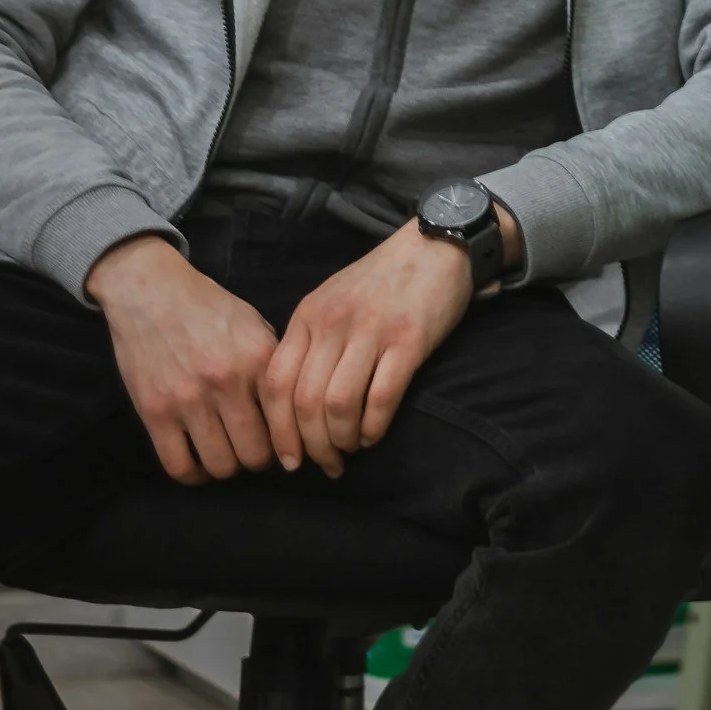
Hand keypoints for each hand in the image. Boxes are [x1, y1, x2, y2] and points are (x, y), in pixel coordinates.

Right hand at [88, 235, 280, 485]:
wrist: (149, 289)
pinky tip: (198, 464)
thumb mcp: (254, 324)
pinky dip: (193, 475)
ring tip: (227, 454)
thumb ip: (273, 365)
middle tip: (255, 450)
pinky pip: (178, 466)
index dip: (291, 441)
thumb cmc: (207, 307)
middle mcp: (226, 382)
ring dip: (227, 467)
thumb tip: (295, 409)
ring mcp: (187, 399)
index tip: (289, 446)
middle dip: (259, 459)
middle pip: (255, 454)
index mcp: (258, 358)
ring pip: (220, 466)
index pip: (287, 421)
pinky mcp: (153, 412)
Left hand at [261, 222, 473, 478]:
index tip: (288, 458)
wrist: (434, 245)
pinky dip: (373, 427)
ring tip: (350, 450)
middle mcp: (333, 324)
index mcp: (307, 316)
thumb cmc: (381, 281)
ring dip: (342, 440)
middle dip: (312, 445)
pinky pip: (381, 397)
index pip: (276, 383)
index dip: (278, 430)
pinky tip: (374, 435)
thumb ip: (310, 342)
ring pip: (339, 405)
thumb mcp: (331, 300)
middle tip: (325, 464)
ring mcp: (371, 331)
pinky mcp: (409, 340)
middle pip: (305, 402)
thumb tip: (293, 405)